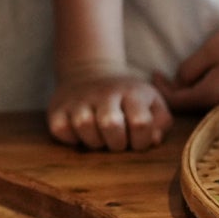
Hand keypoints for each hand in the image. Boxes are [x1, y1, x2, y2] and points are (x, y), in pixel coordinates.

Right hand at [47, 69, 169, 150]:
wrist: (89, 73)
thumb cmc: (128, 99)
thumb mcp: (152, 103)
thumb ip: (161, 123)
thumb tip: (153, 140)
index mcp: (132, 92)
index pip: (141, 123)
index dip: (141, 141)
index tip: (136, 140)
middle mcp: (104, 93)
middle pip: (111, 124)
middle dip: (117, 143)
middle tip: (117, 142)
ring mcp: (78, 99)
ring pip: (84, 125)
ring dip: (94, 142)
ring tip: (99, 138)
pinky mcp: (57, 108)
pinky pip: (61, 130)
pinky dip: (71, 139)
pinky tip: (80, 135)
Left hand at [154, 16, 218, 110]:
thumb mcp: (213, 49)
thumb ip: (191, 68)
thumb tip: (179, 82)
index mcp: (212, 96)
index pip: (177, 103)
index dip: (161, 90)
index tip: (153, 73)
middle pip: (193, 106)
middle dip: (175, 92)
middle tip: (163, 75)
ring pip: (209, 102)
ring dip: (193, 90)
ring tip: (183, 74)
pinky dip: (210, 88)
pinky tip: (209, 75)